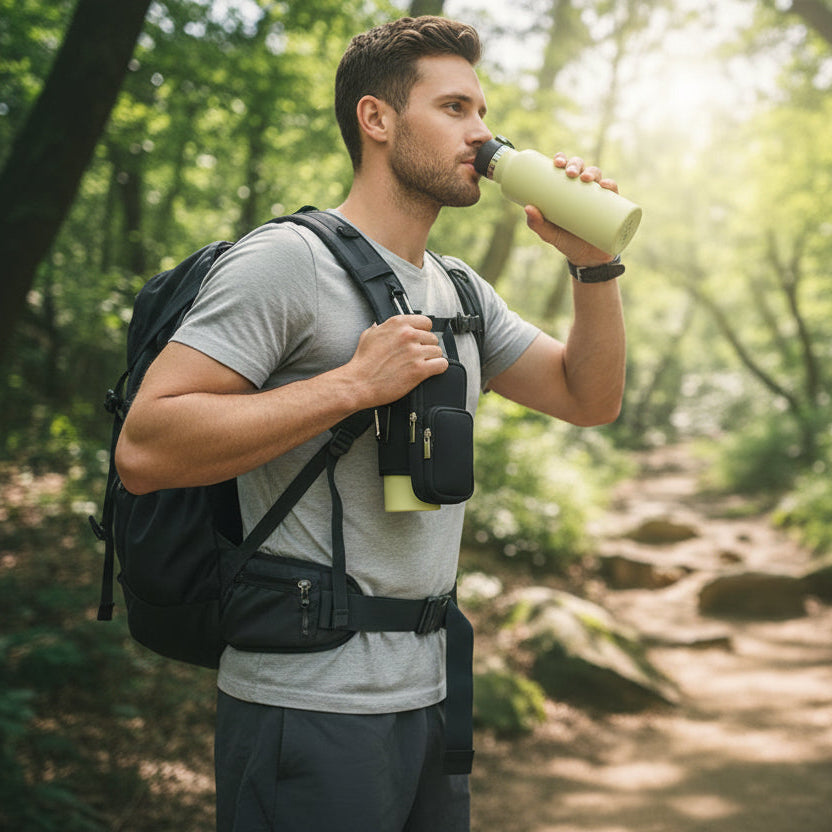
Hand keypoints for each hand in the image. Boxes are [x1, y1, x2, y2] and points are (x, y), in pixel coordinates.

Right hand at [347, 315, 447, 406]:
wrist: (358, 383)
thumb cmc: (362, 363)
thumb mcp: (368, 336)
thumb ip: (379, 328)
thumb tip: (380, 326)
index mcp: (397, 324)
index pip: (426, 322)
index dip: (424, 332)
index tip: (421, 339)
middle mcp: (408, 335)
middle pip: (432, 338)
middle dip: (426, 347)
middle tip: (416, 356)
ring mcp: (414, 352)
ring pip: (438, 352)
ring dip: (431, 359)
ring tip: (420, 365)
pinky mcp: (419, 369)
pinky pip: (441, 364)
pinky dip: (438, 368)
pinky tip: (430, 371)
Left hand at [524, 152, 619, 266]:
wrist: (586, 259)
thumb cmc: (566, 241)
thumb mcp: (549, 233)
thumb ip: (537, 224)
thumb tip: (528, 208)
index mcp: (567, 190)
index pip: (565, 168)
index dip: (562, 159)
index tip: (557, 163)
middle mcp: (583, 189)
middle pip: (581, 167)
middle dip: (576, 164)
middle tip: (570, 173)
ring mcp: (597, 197)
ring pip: (597, 175)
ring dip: (593, 171)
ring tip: (586, 179)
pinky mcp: (611, 207)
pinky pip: (614, 192)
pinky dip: (611, 185)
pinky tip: (606, 185)